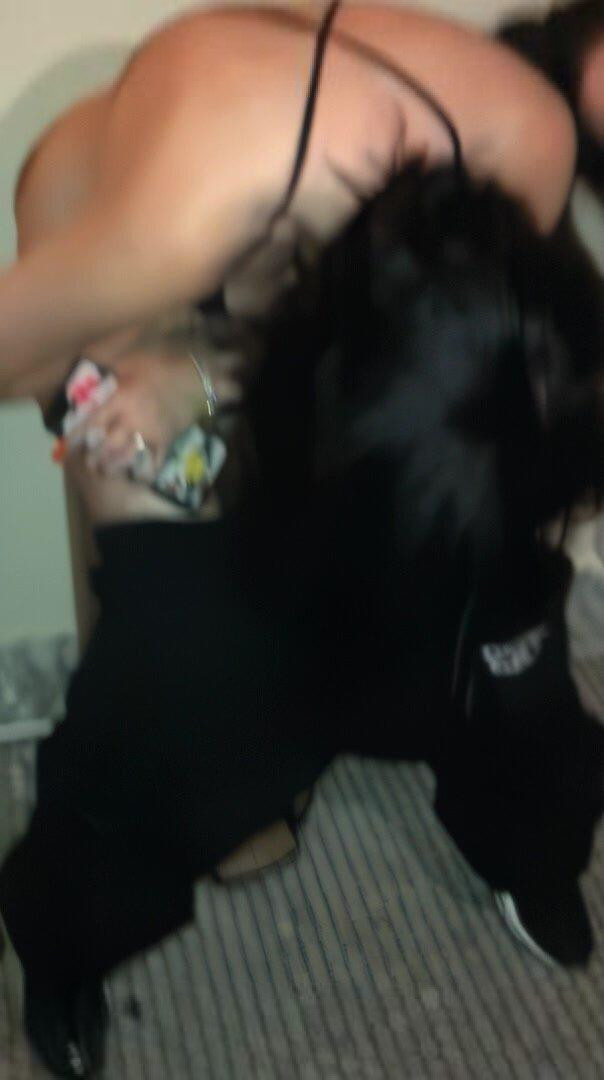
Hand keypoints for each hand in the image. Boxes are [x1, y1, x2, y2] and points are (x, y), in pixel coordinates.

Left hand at [66, 348, 207, 476]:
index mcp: (120, 399)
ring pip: (126, 456)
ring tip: (106, 472)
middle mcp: (131, 420)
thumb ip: (110, 375)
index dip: (78, 435)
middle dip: (96, 457)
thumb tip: (92, 385)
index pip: (92, 421)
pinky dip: (146, 472)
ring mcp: (149, 433)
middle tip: (90, 463)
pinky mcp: (166, 440)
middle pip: (107, 445)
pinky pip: (154, 461)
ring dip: (113, 467)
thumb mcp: (129, 362)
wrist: (195, 376)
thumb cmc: (160, 364)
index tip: (68, 445)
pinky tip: (140, 477)